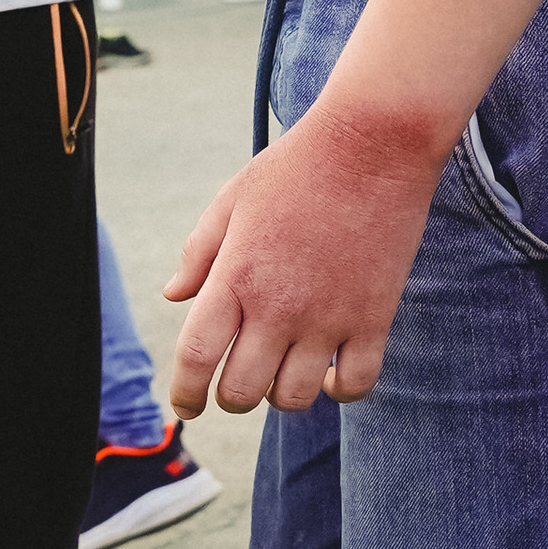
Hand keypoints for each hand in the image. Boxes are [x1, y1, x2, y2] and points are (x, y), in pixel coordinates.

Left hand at [162, 97, 447, 414]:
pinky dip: (339, 391)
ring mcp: (329, 317)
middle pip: (242, 392)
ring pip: (295, 398)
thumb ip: (199, 252)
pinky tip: (330, 372)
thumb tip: (173, 295)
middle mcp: (278, 306)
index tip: (186, 406)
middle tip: (236, 384)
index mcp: (235, 276)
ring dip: (283, 394)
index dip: (185, 393)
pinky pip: (356, 385)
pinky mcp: (374, 318)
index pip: (197, 358)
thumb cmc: (295, 167)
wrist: (373, 142)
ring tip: (284, 370)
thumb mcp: (233, 200)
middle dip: (230, 398)